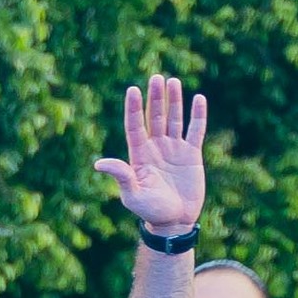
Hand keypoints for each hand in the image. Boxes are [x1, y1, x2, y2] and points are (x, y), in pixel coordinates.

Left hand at [93, 74, 207, 237]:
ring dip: (174, 101)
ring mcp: (174, 149)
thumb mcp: (133, 194)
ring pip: (173, 119)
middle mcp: (156, 147)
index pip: (135, 125)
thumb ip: (121, 175)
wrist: (175, 220)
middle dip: (155, 98)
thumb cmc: (150, 210)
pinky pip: (195, 131)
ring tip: (173, 81)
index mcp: (139, 154)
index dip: (133, 108)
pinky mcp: (192, 155)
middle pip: (155, 116)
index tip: (132, 90)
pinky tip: (198, 99)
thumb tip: (99, 164)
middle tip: (157, 77)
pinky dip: (197, 116)